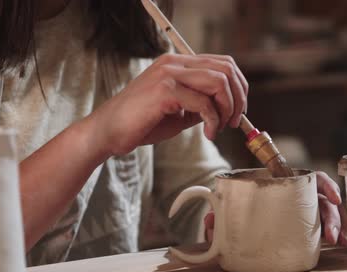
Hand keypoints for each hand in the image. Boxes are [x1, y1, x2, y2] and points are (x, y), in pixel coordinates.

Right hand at [90, 53, 248, 155]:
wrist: (107, 132)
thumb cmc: (139, 124)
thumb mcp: (177, 113)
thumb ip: (199, 106)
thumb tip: (226, 109)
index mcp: (176, 64)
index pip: (221, 64)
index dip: (238, 87)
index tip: (237, 112)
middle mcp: (173, 63)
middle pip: (225, 68)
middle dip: (238, 97)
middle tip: (233, 122)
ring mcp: (168, 74)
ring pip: (219, 82)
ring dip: (227, 108)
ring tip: (219, 128)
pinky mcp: (164, 90)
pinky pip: (203, 102)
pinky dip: (213, 121)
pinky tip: (208, 133)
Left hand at [203, 171, 346, 245]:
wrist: (233, 212)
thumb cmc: (235, 203)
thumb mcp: (227, 206)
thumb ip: (219, 215)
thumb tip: (210, 225)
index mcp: (282, 183)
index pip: (310, 178)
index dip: (325, 185)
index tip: (333, 198)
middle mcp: (296, 193)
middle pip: (322, 200)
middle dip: (332, 217)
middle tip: (332, 236)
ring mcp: (303, 207)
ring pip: (327, 213)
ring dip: (336, 226)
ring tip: (340, 242)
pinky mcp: (304, 221)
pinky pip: (323, 223)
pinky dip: (334, 231)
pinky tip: (341, 242)